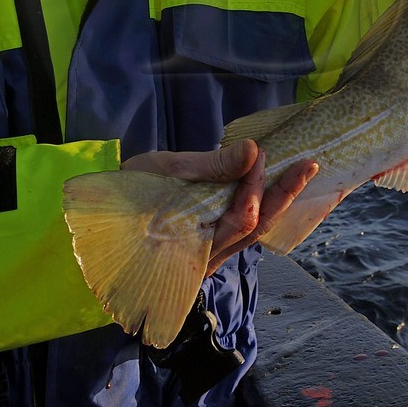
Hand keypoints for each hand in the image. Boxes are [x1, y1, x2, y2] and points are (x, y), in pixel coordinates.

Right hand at [121, 141, 317, 274]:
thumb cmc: (127, 196)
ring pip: (253, 232)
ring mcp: (210, 255)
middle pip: (257, 227)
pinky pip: (242, 231)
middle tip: (309, 164)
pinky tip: (275, 189)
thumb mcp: (164, 172)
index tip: (260, 152)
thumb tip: (253, 151)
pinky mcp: (210, 248)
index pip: (242, 216)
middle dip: (284, 194)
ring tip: (301, 173)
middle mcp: (208, 255)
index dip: (255, 184)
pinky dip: (261, 208)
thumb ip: (210, 167)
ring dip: (278, 201)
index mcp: (194, 240)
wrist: (98, 224)